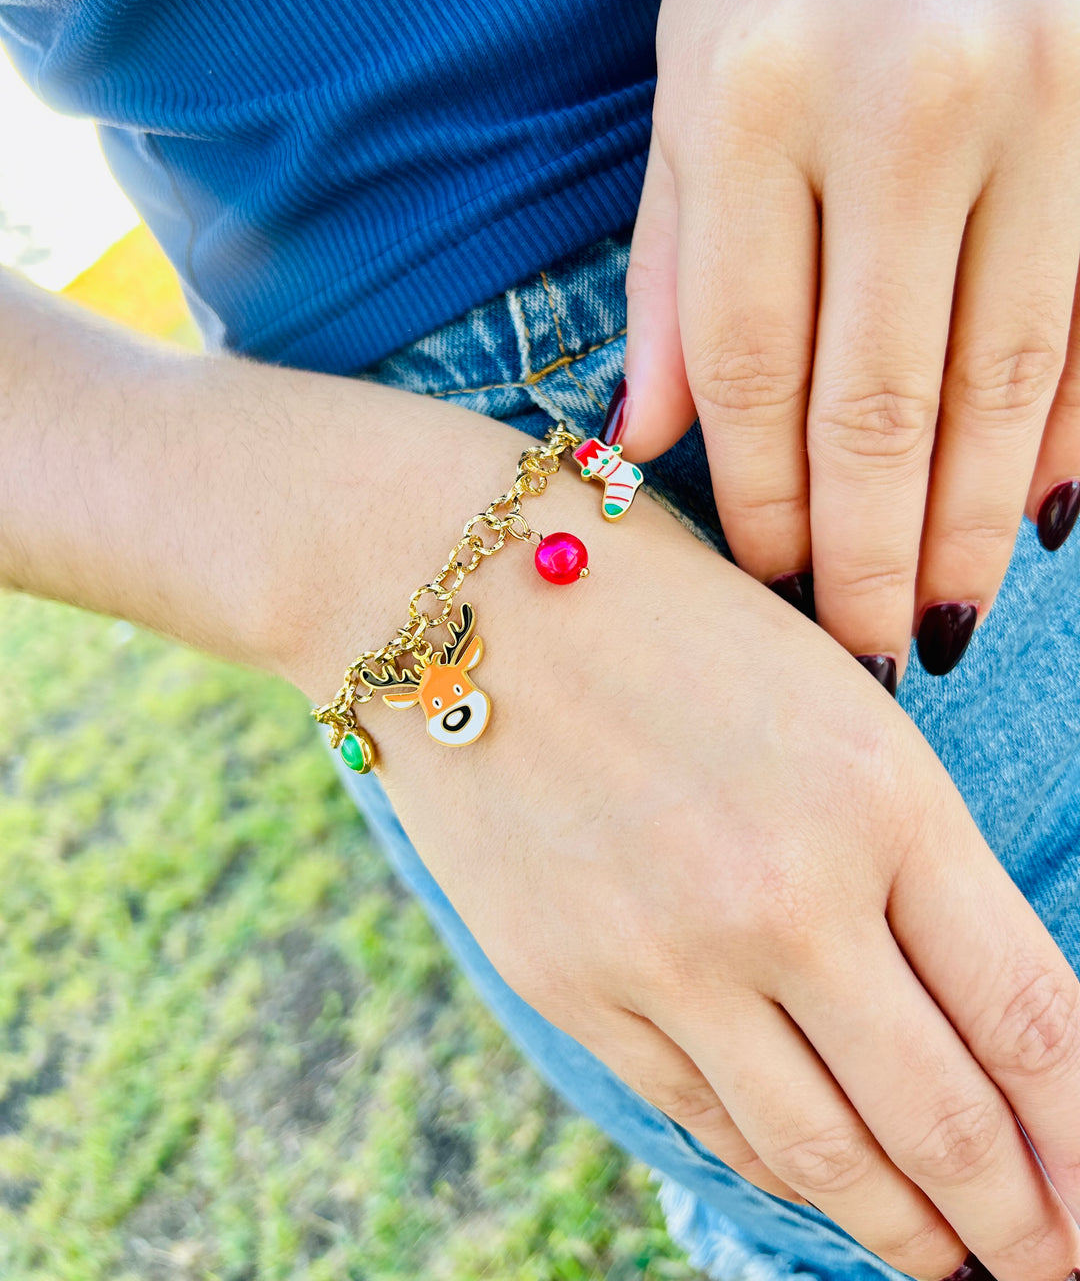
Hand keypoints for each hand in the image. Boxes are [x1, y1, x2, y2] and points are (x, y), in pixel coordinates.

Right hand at [285, 412, 1079, 1280]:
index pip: (1032, 1019)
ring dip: (900, 1225)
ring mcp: (667, 951)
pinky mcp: (570, 984)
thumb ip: (913, 856)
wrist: (463, 593)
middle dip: (1016, 1222)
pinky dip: (774, 1164)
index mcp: (880, 796)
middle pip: (943, 1118)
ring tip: (942, 1260)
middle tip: (1050, 1271)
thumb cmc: (674, 623)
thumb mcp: (831, 704)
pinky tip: (812, 1179)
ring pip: (820, 1149)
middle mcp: (784, 892)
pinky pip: (700, 1113)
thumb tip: (988, 1018)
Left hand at [623, 0, 1079, 681]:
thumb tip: (648, 437)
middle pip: (884, 393)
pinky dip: (1073, 431)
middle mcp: (911, 99)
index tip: (773, 582)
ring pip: (1010, 376)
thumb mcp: (691, 76)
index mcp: (760, 90)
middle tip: (870, 651)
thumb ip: (673, 262)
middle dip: (876, 550)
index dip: (763, 498)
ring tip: (949, 618)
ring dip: (977, 521)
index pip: (754, 359)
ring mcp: (1048, 102)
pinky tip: (1042, 514)